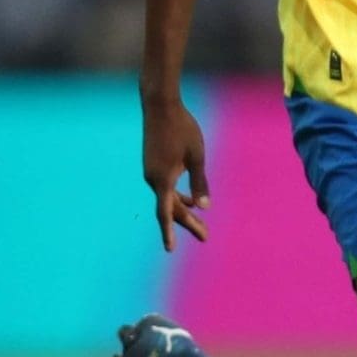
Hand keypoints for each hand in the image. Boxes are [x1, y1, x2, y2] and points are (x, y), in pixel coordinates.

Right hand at [142, 98, 209, 250]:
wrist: (160, 107)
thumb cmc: (182, 129)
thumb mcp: (197, 156)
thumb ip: (199, 182)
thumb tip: (203, 206)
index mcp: (163, 179)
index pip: (166, 212)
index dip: (169, 232)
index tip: (170, 249)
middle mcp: (153, 179)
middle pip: (170, 208)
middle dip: (188, 223)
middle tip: (205, 236)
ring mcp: (151, 173)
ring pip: (167, 198)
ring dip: (183, 210)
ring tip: (201, 224)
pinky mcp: (153, 166)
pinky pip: (165, 188)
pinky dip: (177, 197)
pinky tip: (190, 200)